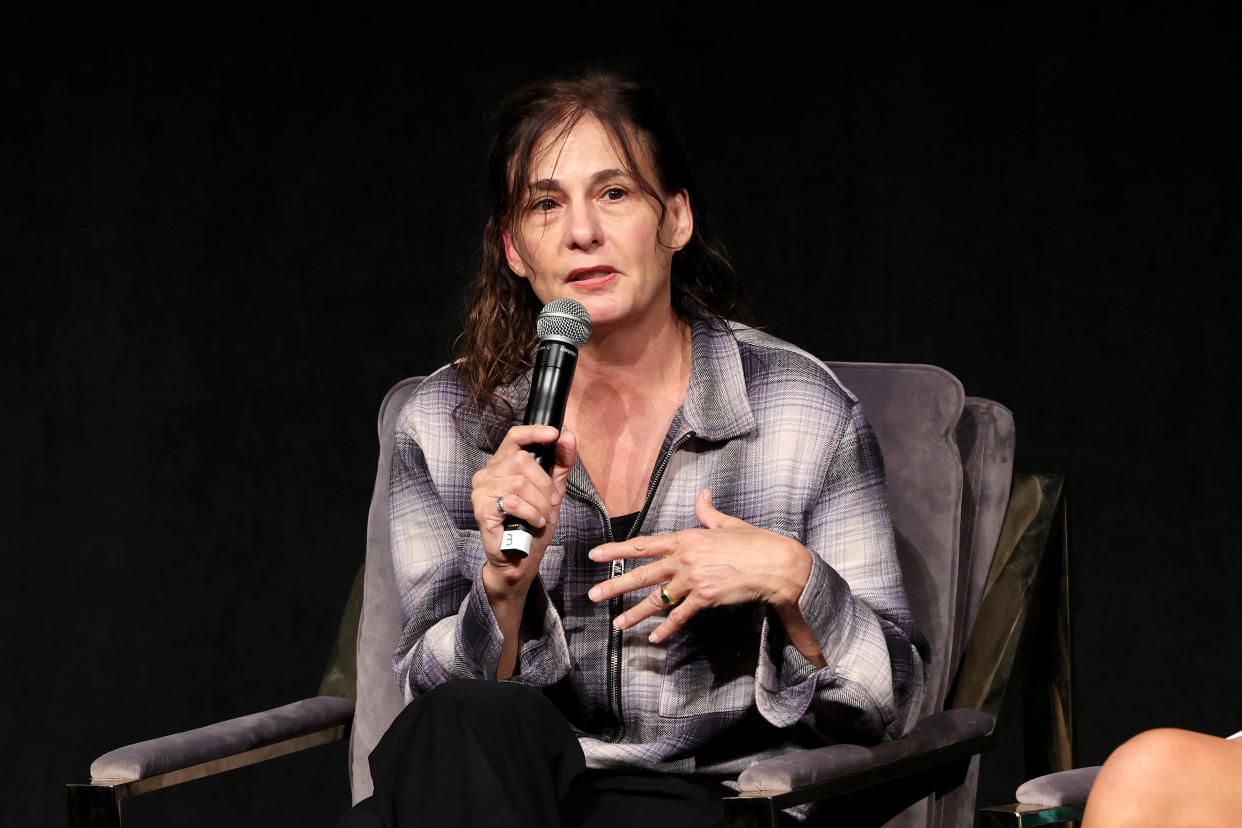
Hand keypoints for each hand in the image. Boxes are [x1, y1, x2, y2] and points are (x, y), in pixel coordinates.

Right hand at [471, 424, 576, 592]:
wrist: (521, 557)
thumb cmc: (532, 523)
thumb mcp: (553, 491)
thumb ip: (561, 464)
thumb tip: (567, 436)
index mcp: (504, 464)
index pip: (515, 437)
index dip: (534, 432)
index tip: (554, 434)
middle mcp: (487, 473)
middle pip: (523, 460)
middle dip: (545, 486)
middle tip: (550, 504)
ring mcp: (481, 491)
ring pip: (519, 483)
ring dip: (540, 503)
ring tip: (542, 517)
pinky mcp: (481, 509)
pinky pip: (513, 502)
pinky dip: (531, 514)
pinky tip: (534, 522)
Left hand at [587, 489, 812, 643]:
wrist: (775, 563)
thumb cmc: (754, 542)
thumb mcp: (727, 524)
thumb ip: (708, 512)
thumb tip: (702, 495)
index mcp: (686, 538)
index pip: (643, 544)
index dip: (617, 550)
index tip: (596, 554)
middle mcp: (684, 558)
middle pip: (643, 574)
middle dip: (615, 585)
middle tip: (593, 595)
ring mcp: (693, 579)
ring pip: (657, 599)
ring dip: (635, 613)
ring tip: (617, 623)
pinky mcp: (705, 597)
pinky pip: (681, 615)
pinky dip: (667, 628)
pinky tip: (655, 638)